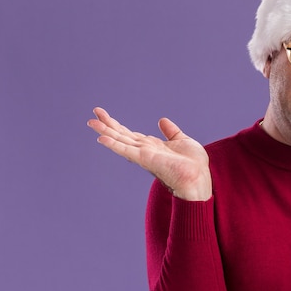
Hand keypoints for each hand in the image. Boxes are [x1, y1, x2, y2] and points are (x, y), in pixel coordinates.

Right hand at [87, 107, 211, 200]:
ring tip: (91, 122)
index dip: (117, 125)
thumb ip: (171, 131)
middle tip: (94, 113)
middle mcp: (145, 151)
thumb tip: (162, 120)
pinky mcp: (145, 159)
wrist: (199, 177)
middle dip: (107, 125)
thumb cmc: (193, 164)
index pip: (130, 134)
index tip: (104, 115)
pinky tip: (102, 138)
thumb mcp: (182, 141)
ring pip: (120, 141)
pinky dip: (114, 145)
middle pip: (122, 136)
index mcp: (152, 146)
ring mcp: (143, 155)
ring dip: (105, 132)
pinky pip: (127, 150)